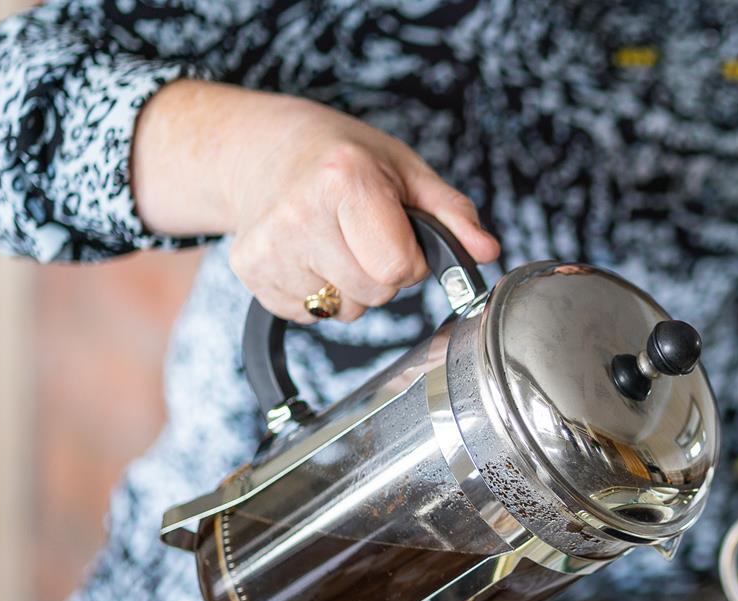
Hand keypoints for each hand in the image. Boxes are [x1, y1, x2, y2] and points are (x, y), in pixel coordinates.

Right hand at [131, 80, 497, 322]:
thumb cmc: (343, 158)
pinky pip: (309, 314)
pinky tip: (309, 254)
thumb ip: (452, 214)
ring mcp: (269, 245)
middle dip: (381, 275)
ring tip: (333, 242)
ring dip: (350, 288)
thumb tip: (488, 251)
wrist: (264, 149)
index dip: (410, 260)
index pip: (397, 268)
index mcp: (344, 179)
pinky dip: (318, 294)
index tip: (398, 234)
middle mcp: (299, 212)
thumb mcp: (405, 171)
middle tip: (363, 235)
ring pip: (342, 311)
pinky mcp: (250, 271)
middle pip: (373, 293)